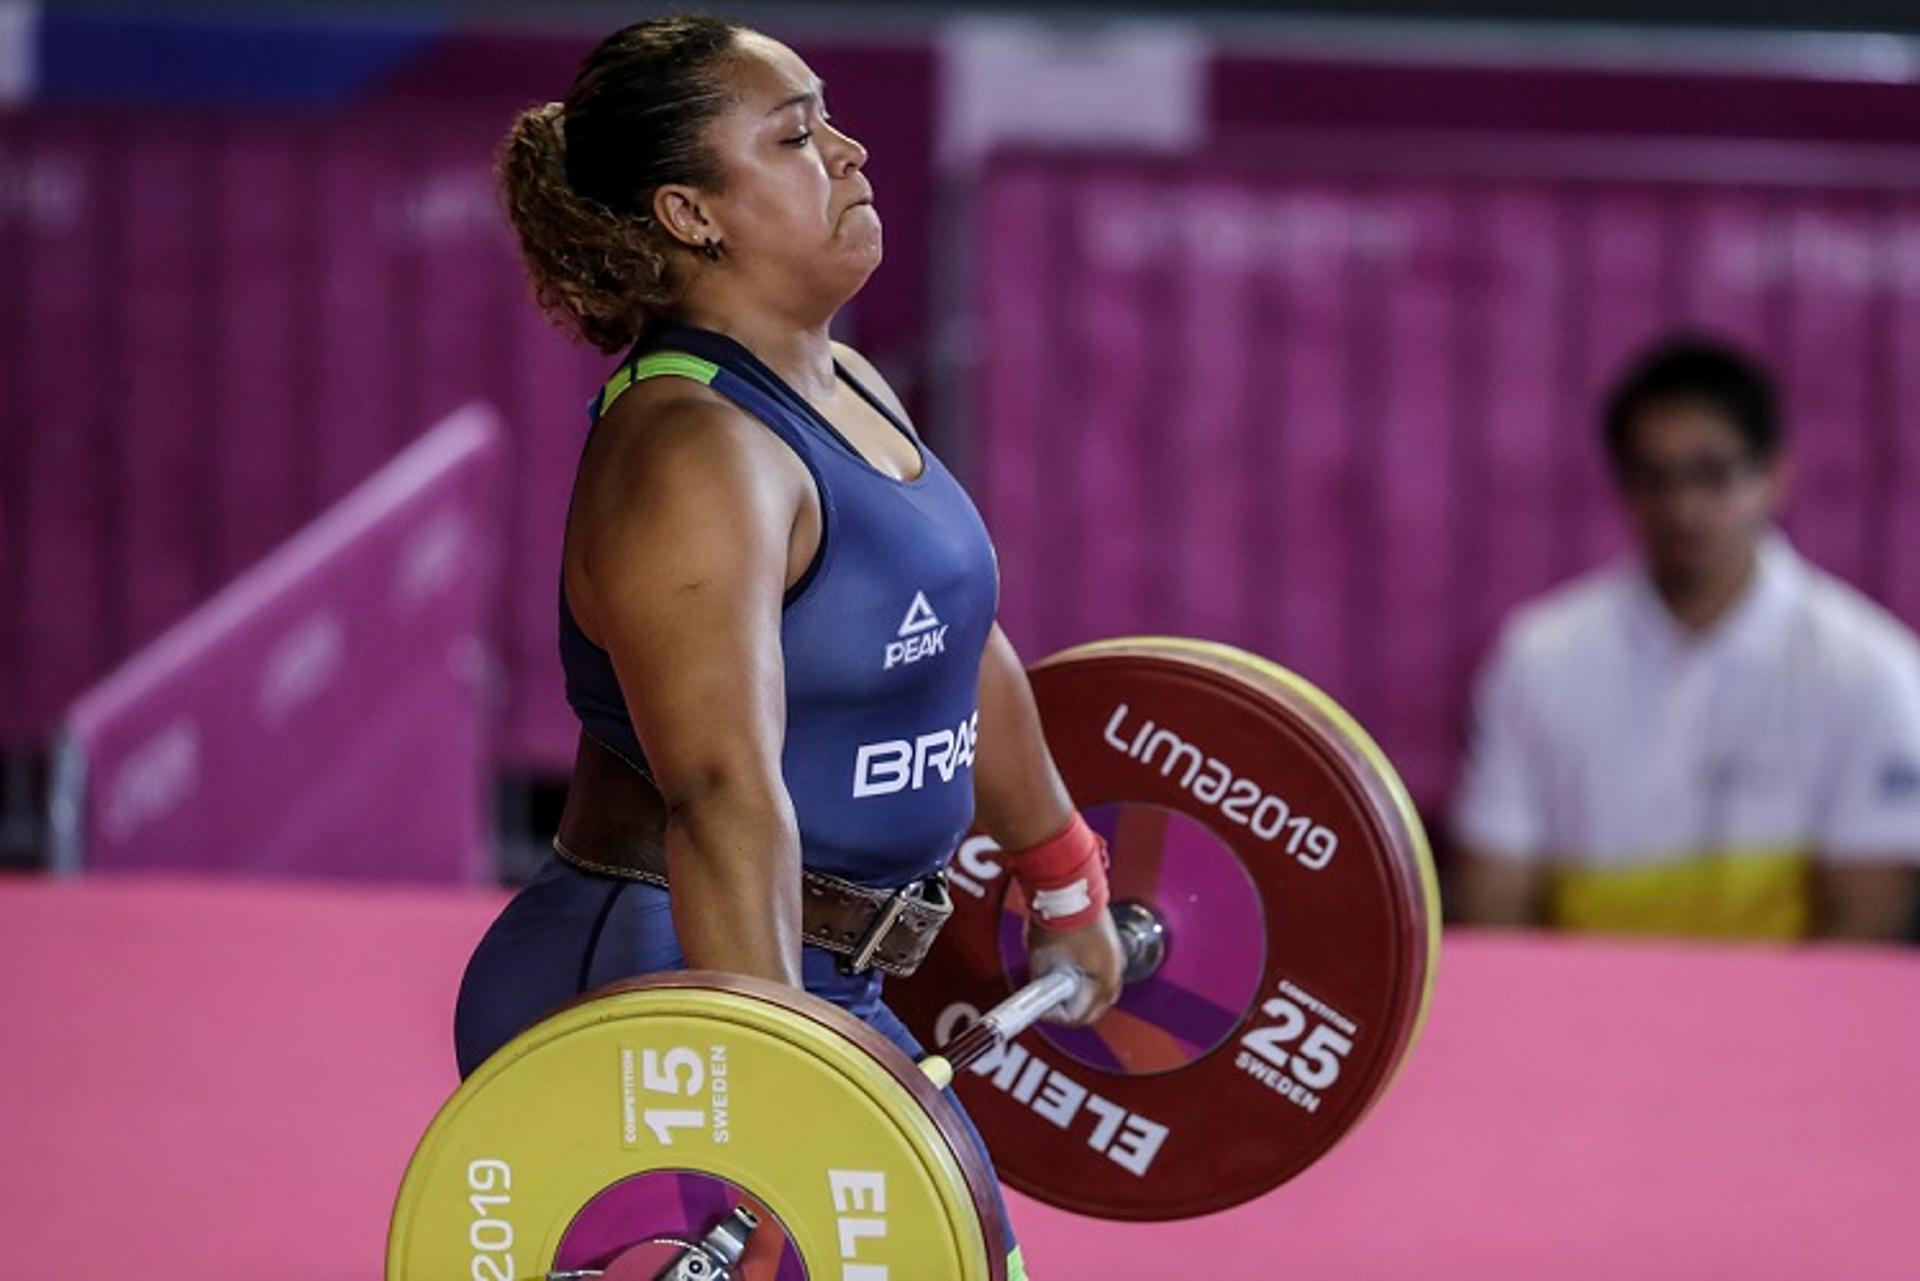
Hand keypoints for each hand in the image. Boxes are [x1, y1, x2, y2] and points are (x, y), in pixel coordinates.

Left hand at [1025, 911, 1125, 1025]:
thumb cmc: (1058, 918)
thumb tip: (1038, 991)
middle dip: (1069, 1006)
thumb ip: (1042, 982)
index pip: (1078, 1016)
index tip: (1041, 1008)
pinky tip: (1069, 964)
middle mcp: (1115, 972)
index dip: (1055, 1015)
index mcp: (1103, 981)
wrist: (1070, 885)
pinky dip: (1085, 973)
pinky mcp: (1112, 944)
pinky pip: (1100, 970)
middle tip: (1048, 1000)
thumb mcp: (1042, 959)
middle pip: (1092, 1006)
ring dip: (1079, 991)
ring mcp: (1116, 957)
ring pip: (1098, 989)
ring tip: (1056, 980)